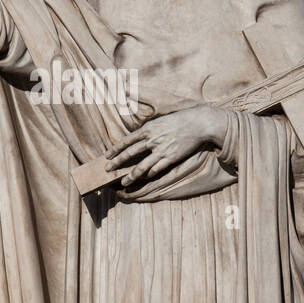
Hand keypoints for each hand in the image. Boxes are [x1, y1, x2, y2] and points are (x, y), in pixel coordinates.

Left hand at [106, 105, 229, 186]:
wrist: (197, 123)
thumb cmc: (179, 120)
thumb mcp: (160, 120)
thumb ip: (149, 129)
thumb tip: (139, 136)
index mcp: (148, 129)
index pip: (126, 140)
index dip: (115, 149)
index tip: (106, 156)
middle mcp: (151, 140)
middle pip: (129, 154)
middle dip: (116, 163)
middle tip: (107, 170)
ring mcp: (160, 150)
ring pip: (141, 167)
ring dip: (131, 176)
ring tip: (123, 182)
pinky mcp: (170, 158)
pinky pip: (156, 169)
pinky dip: (148, 174)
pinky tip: (144, 178)